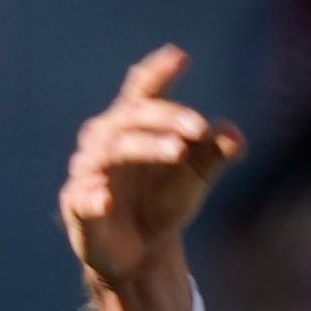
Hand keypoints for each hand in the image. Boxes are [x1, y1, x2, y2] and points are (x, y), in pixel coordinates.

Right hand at [59, 46, 243, 310]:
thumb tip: (232, 135)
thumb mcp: (194, 178)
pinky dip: (92, 196)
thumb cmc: (162, 202)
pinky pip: (81, 197)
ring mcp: (89, 172)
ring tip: (177, 150)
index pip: (141, 92)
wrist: (141, 254)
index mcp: (133, 128)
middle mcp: (106, 141)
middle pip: (130, 117)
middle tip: (199, 129)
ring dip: (144, 146)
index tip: (180, 56)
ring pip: (108, 150)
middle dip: (165, 117)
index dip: (158, 73)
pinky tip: (106, 199)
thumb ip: (213, 154)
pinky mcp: (77, 205)